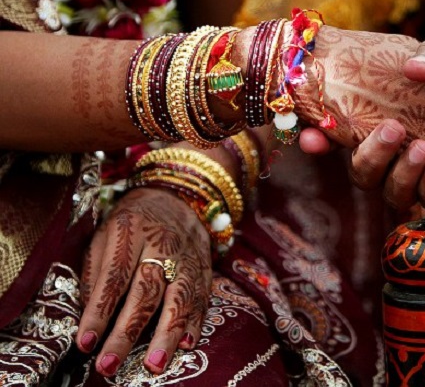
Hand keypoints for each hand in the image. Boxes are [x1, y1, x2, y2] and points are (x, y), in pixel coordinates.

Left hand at [76, 188, 211, 376]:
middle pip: (146, 291)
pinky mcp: (205, 265)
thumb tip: (90, 317)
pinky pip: (202, 296)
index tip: (84, 343)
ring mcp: (188, 255)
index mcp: (130, 231)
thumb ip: (96, 272)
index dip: (98, 312)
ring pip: (180, 297)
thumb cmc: (131, 221)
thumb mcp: (104, 234)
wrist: (176, 194)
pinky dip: (195, 322)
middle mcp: (162, 243)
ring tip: (154, 364)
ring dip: (166, 334)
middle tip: (110, 365)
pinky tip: (186, 344)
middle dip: (127, 331)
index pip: (113, 276)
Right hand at [293, 26, 424, 210]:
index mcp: (408, 107)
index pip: (355, 130)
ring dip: (411, 181)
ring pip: (409, 194)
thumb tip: (413, 67)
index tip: (313, 136)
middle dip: (375, 161)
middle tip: (391, 134)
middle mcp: (420, 140)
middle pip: (375, 173)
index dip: (327, 138)